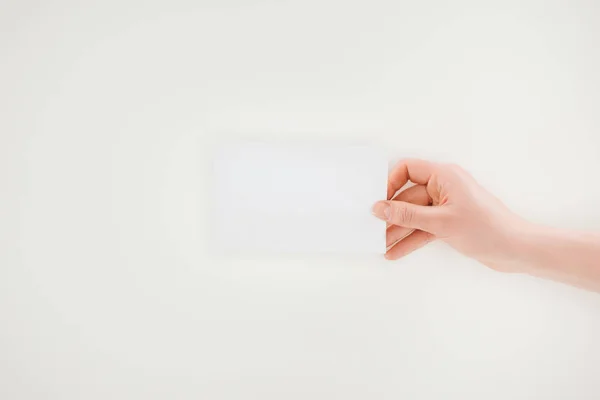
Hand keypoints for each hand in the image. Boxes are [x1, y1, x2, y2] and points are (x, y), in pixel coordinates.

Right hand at [372, 159, 528, 271]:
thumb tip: (380, 208)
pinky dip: (411, 239)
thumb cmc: (487, 229)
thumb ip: (407, 215)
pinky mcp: (449, 223)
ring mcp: (446, 206)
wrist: (516, 249)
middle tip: (374, 229)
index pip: (408, 169)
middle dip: (392, 215)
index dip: (391, 183)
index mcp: (444, 176)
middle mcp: (444, 187)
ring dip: (399, 231)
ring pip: (414, 216)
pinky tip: (396, 251)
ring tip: (382, 245)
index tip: (381, 201)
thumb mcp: (440, 222)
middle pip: (408, 197)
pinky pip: (423, 228)